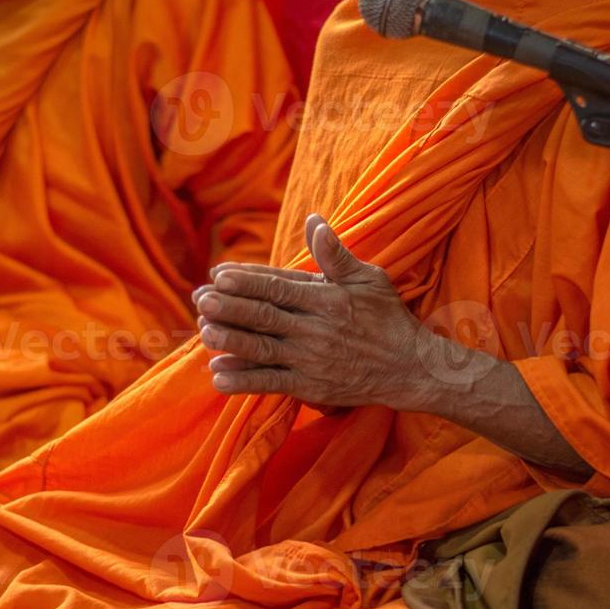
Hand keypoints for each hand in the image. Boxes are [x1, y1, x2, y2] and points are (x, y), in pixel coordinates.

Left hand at [194, 214, 445, 409]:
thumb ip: (336, 254)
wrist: (409, 368)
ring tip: (203, 332)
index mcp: (326, 299)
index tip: (218, 274)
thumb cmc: (387, 318)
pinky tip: (218, 375)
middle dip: (229, 308)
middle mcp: (315, 330)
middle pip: (264, 316)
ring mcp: (311, 361)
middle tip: (199, 299)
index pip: (278, 287)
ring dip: (230, 341)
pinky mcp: (310, 387)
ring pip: (262, 349)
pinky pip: (270, 383)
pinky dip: (243, 380)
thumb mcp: (368, 279)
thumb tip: (313, 220)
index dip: (246, 281)